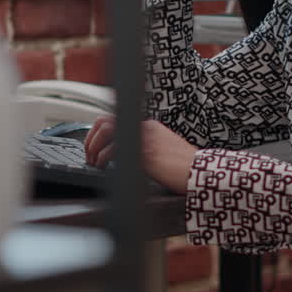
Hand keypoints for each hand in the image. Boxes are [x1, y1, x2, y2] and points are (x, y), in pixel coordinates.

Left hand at [84, 116, 198, 193]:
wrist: (202, 173)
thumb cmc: (186, 167)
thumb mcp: (164, 151)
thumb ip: (146, 147)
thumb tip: (123, 156)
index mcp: (149, 126)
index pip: (114, 119)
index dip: (97, 132)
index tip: (93, 146)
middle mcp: (145, 128)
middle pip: (105, 121)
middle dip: (90, 139)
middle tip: (89, 155)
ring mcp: (144, 139)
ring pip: (106, 133)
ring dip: (94, 148)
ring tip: (94, 162)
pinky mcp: (144, 153)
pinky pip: (114, 151)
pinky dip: (103, 159)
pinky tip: (103, 168)